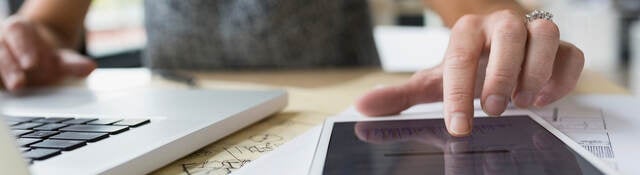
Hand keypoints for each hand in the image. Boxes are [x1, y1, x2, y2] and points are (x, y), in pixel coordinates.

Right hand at [0, 16, 95, 91]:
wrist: (38, 58)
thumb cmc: (47, 57)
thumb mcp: (62, 59)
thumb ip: (74, 64)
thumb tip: (90, 67)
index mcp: (18, 30)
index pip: (18, 34)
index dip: (24, 48)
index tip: (32, 63)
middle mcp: (3, 41)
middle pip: (1, 52)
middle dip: (10, 68)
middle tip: (19, 83)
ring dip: (3, 77)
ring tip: (15, 88)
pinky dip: (0, 84)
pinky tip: (6, 94)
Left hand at [356, 10, 584, 135]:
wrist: (497, 53)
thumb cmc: (466, 69)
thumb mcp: (434, 82)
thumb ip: (401, 95)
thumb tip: (362, 107)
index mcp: (466, 32)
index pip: (460, 57)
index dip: (458, 93)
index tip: (458, 127)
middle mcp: (501, 25)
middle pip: (508, 36)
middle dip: (501, 75)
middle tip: (493, 109)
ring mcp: (534, 32)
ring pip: (546, 34)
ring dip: (536, 72)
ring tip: (523, 102)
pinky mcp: (561, 46)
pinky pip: (572, 53)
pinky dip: (562, 77)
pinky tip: (545, 99)